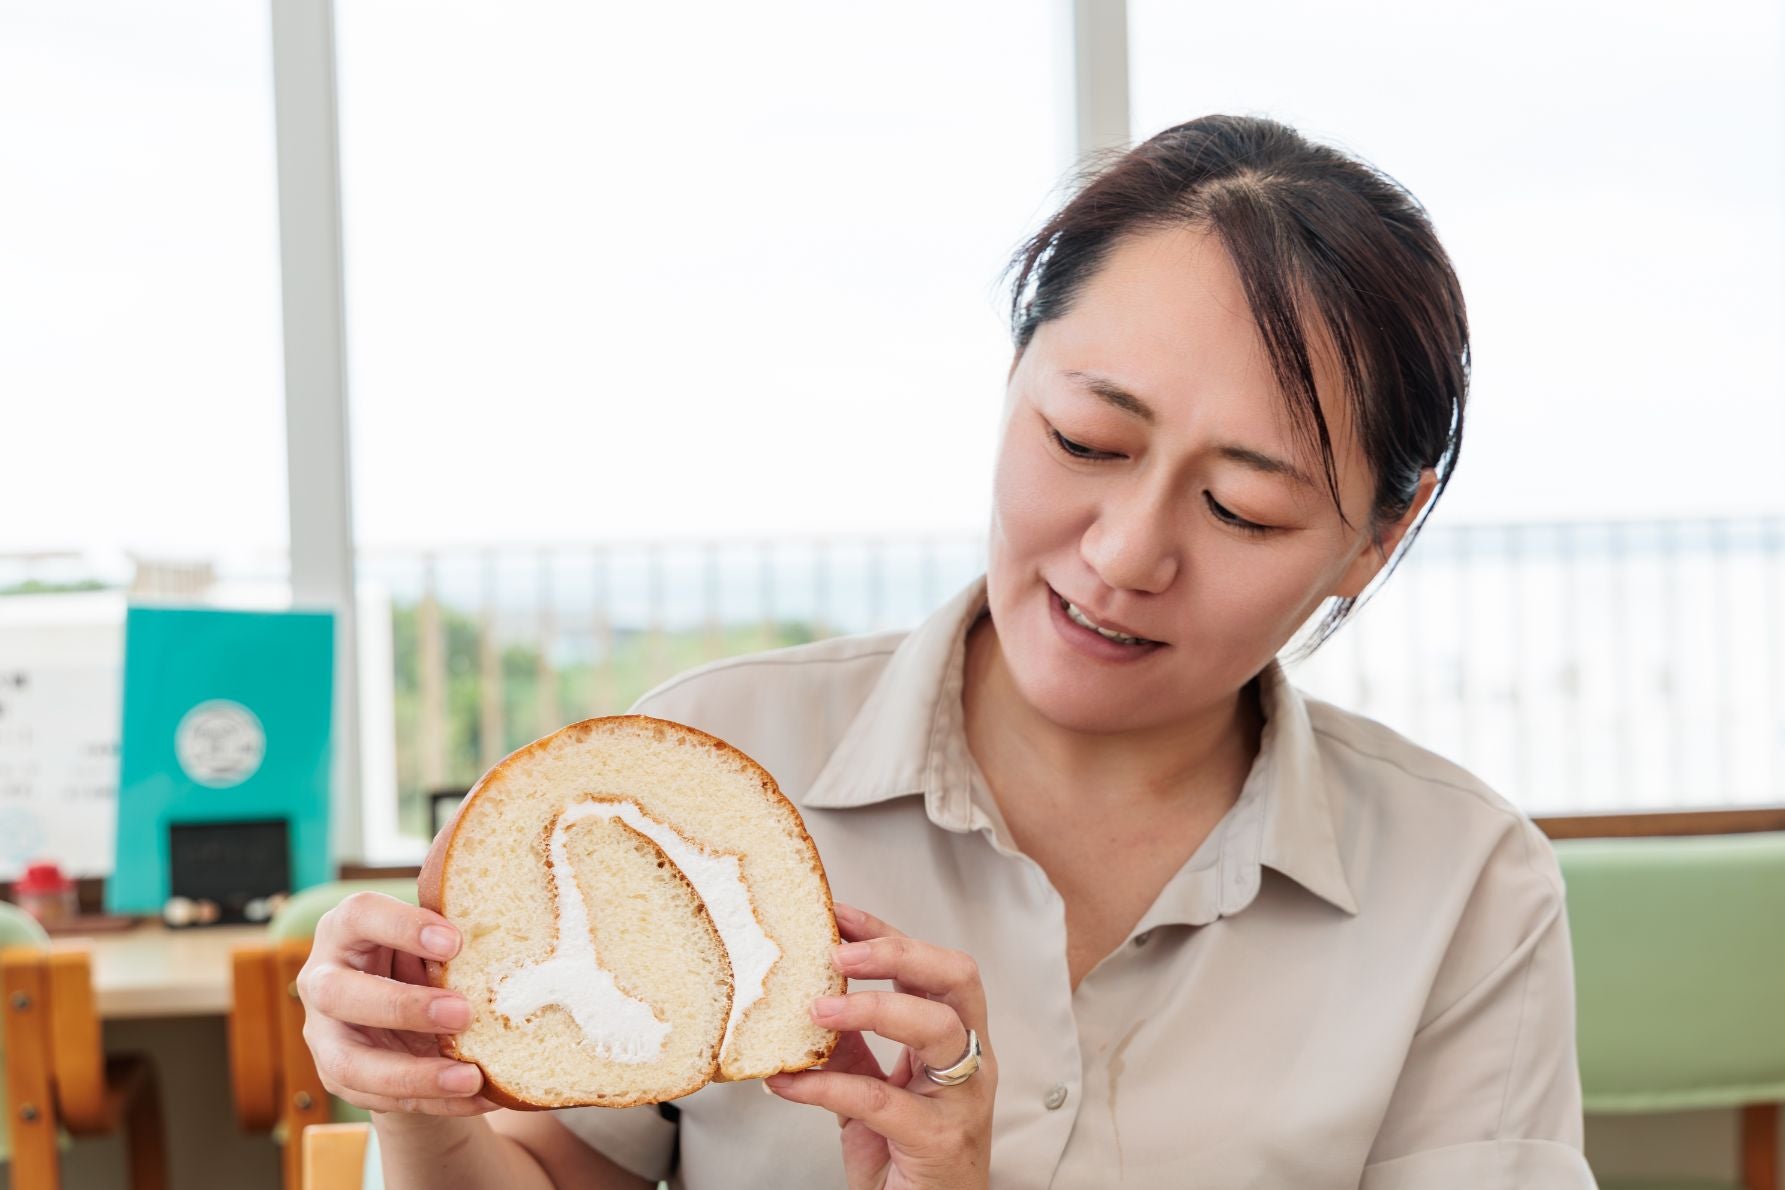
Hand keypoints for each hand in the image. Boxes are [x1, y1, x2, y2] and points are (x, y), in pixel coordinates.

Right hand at [295, 891, 498, 1116]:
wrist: (405, 1013)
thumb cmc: (423, 959)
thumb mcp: (432, 944)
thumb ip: (452, 943)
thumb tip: (512, 938)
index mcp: (346, 929)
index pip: (360, 915)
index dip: (403, 926)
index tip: (456, 942)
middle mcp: (322, 979)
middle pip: (338, 992)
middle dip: (403, 1006)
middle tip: (464, 1014)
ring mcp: (324, 1034)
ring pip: (351, 1063)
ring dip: (415, 1074)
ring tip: (472, 1077)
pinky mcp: (340, 1077)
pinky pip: (382, 1099)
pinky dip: (436, 1101)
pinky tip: (478, 1096)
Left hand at [763, 903, 995, 1189]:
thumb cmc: (906, 1161)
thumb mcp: (872, 1092)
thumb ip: (851, 1048)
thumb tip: (807, 1001)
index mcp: (958, 1041)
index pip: (934, 966)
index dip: (887, 934)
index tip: (838, 913)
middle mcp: (972, 1061)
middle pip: (957, 979)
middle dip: (898, 953)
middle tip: (839, 954)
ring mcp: (962, 1100)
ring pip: (938, 1029)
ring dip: (872, 1009)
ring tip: (816, 1009)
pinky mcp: (939, 1141)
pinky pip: (882, 1101)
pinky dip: (827, 1086)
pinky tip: (788, 1082)